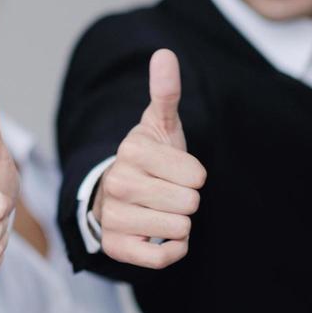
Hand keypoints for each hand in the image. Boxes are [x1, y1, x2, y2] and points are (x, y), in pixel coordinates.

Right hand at [95, 49, 205, 269]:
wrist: (117, 196)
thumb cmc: (148, 161)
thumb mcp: (159, 125)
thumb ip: (165, 92)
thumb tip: (165, 54)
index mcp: (131, 151)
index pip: (197, 176)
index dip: (193, 176)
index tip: (172, 171)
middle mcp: (117, 182)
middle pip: (190, 204)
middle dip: (186, 200)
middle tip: (165, 192)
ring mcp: (113, 217)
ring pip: (180, 231)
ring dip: (178, 225)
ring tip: (158, 211)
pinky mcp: (115, 247)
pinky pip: (165, 258)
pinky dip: (171, 250)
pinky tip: (156, 235)